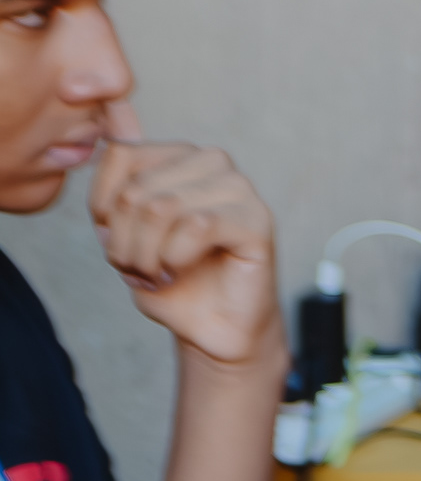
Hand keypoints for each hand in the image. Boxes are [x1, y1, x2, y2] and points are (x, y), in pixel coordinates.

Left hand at [89, 106, 279, 373]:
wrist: (211, 327)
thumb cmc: (171, 280)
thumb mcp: (122, 238)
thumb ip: (112, 201)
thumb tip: (110, 153)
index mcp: (180, 158)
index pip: (120, 154)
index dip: (103, 207)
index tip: (119, 240)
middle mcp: (211, 163)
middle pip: (135, 190)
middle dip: (123, 243)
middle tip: (141, 269)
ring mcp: (238, 188)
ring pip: (161, 207)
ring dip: (147, 256)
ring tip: (160, 272)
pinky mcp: (257, 220)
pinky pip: (196, 226)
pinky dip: (174, 259)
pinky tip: (181, 270)